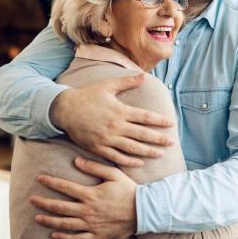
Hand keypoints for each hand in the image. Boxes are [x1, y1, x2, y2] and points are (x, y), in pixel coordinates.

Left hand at [31, 157, 137, 238]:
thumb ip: (95, 167)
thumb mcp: (114, 174)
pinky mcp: (97, 236)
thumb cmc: (129, 190)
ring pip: (65, 224)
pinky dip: (64, 238)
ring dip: (49, 220)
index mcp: (90, 194)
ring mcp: (91, 225)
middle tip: (32, 199)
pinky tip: (54, 235)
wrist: (143, 211)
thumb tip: (77, 160)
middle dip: (44, 202)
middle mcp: (87, 211)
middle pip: (60, 207)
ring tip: (38, 217)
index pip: (65, 187)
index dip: (50, 182)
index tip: (39, 178)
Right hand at [50, 73, 173, 166]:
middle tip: (172, 142)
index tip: (171, 123)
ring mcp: (107, 139)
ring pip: (132, 148)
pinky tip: (140, 163)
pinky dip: (129, 161)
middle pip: (142, 134)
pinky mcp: (98, 148)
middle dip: (159, 139)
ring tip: (161, 154)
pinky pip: (116, 157)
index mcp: (120, 110)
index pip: (145, 117)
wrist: (64, 109)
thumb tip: (144, 76)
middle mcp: (115, 126)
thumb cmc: (88, 96)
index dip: (159, 121)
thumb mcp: (107, 86)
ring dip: (148, 152)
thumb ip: (127, 82)